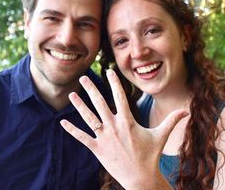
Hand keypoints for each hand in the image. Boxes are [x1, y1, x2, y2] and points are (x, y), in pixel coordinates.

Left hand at [60, 69, 187, 189]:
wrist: (141, 178)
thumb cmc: (151, 155)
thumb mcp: (161, 135)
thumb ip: (171, 121)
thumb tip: (186, 111)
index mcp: (128, 121)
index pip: (120, 96)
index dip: (114, 82)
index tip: (108, 71)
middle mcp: (114, 126)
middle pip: (100, 103)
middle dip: (91, 88)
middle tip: (83, 77)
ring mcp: (104, 138)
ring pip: (88, 118)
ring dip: (79, 106)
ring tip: (72, 94)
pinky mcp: (97, 149)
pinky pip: (82, 137)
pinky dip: (72, 130)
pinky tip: (62, 122)